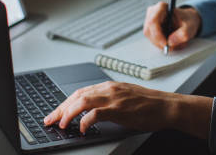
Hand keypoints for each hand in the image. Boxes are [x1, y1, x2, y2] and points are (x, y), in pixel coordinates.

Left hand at [43, 81, 175, 132]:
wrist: (166, 106)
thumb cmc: (148, 105)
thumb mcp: (124, 98)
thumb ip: (108, 101)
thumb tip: (90, 112)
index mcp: (109, 86)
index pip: (80, 92)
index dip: (64, 103)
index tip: (54, 114)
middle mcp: (109, 89)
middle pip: (77, 96)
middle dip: (60, 109)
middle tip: (49, 120)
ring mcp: (114, 98)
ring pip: (82, 101)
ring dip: (68, 114)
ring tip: (61, 125)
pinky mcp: (119, 109)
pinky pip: (96, 113)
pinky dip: (85, 121)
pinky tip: (81, 128)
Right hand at [143, 3, 201, 50]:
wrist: (187, 21)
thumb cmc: (187, 20)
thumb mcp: (190, 27)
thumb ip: (183, 34)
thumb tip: (170, 42)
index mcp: (162, 7)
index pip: (153, 21)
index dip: (157, 34)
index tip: (166, 43)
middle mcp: (153, 12)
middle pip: (149, 30)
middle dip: (159, 41)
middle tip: (170, 47)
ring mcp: (149, 20)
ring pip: (150, 36)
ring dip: (160, 43)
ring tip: (173, 43)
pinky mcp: (150, 28)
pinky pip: (151, 39)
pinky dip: (160, 43)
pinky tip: (169, 41)